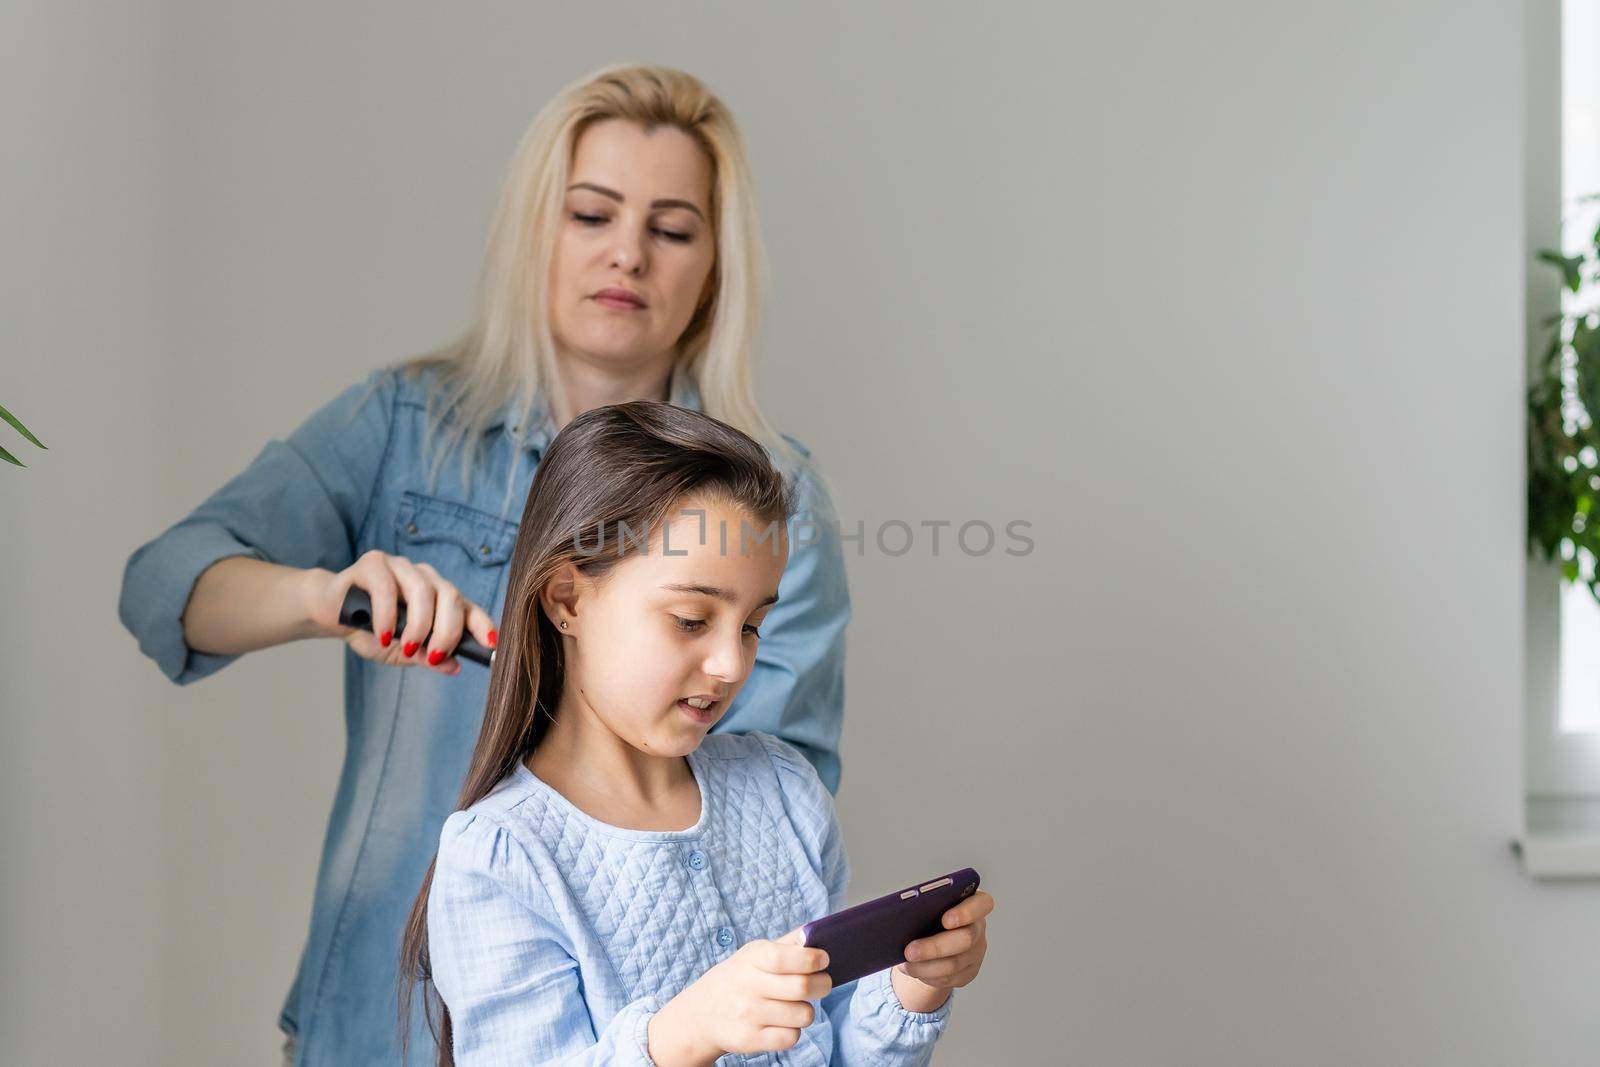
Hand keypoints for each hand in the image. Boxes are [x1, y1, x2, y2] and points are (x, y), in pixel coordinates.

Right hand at [300, 550, 496, 674]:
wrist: (330, 612)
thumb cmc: (370, 630)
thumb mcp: (401, 651)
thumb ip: (427, 657)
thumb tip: (454, 667)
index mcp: (438, 596)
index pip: (468, 607)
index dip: (482, 624)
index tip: (491, 644)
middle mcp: (425, 577)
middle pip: (451, 596)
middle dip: (447, 631)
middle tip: (434, 656)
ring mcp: (400, 566)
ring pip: (423, 590)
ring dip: (418, 625)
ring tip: (406, 647)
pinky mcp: (374, 562)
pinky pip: (387, 587)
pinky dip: (387, 615)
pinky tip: (382, 634)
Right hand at [648, 928, 831, 1066]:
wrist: (704, 1012)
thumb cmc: (742, 977)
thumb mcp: (757, 952)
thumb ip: (790, 943)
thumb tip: (820, 933)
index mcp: (752, 958)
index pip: (785, 958)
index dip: (811, 959)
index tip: (823, 960)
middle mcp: (748, 985)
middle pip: (803, 987)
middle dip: (823, 985)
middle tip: (822, 983)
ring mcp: (748, 1014)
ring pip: (804, 1015)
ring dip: (806, 1010)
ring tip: (794, 1005)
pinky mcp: (750, 1039)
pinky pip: (792, 1037)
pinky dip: (793, 1030)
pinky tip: (781, 1022)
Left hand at [891, 889, 993, 1012]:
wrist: (932, 935)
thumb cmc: (929, 913)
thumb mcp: (928, 903)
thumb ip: (923, 903)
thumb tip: (899, 915)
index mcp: (973, 903)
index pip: (982, 904)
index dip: (966, 912)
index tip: (945, 920)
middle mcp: (978, 928)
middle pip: (965, 939)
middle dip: (934, 947)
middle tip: (909, 951)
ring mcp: (976, 953)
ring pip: (954, 964)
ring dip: (926, 966)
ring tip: (904, 963)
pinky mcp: (968, 972)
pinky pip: (949, 979)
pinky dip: (927, 976)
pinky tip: (911, 969)